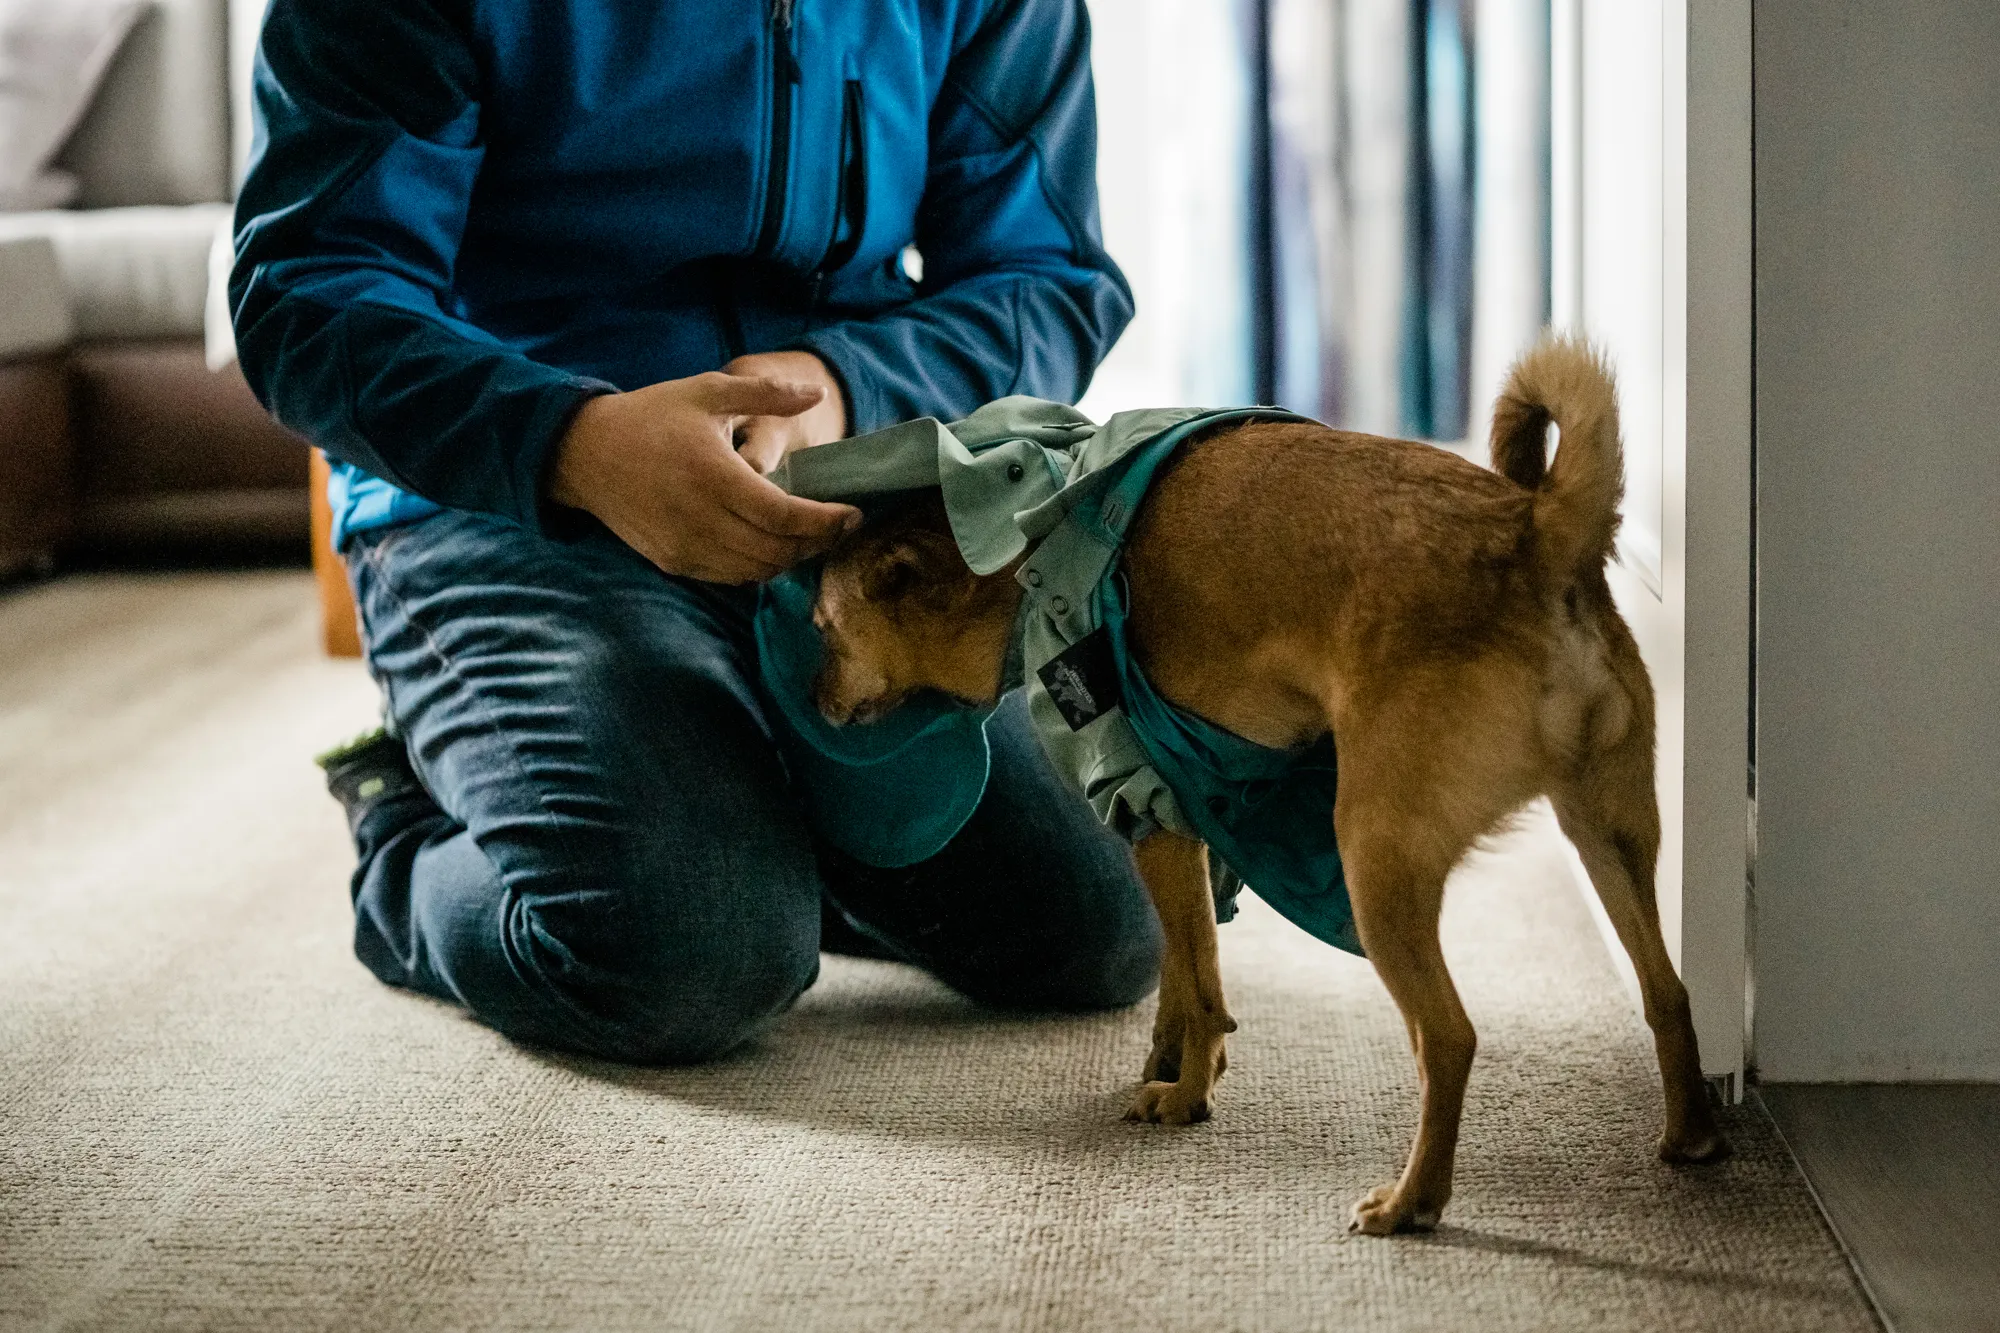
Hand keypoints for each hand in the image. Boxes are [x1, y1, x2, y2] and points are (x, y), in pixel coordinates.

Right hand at [547, 371, 861, 583]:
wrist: (585, 453)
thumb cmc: (651, 416)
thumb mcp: (707, 391)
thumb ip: (765, 393)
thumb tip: (819, 395)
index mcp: (714, 476)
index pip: (784, 516)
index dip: (825, 522)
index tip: (853, 514)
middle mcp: (700, 519)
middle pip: (776, 550)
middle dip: (817, 542)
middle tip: (839, 527)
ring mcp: (685, 546)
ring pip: (756, 570)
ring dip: (791, 558)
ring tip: (811, 537)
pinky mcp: (674, 562)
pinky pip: (731, 577)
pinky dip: (759, 567)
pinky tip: (771, 546)